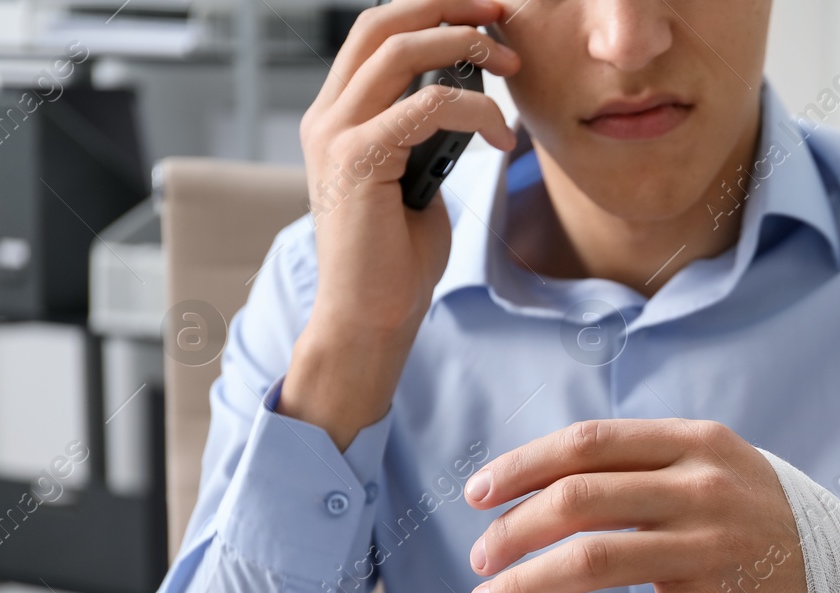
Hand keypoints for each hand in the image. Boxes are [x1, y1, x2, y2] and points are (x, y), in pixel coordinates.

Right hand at [281, 0, 520, 448]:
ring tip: (512, 68)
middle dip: (448, 7)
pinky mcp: (356, 159)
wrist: (370, 316)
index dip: (432, 11)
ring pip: (401, 52)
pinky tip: (502, 137)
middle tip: (502, 14)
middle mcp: (328, 115)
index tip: (487, 15)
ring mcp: (336, 134)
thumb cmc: (395, 259)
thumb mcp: (417, 179)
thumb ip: (427, 135)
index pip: (378, 34)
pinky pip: (424, 107)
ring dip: (465, 48)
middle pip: (383, 24)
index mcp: (339, 115)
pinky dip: (474, 111)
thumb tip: (465, 102)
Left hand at [464, 419, 811, 592]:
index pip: (587, 445)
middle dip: (509, 533)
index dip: (521, 467)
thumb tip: (549, 482)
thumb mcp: (721, 465)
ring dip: (522, 587)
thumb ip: (649, 465)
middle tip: (479, 563)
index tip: (478, 495)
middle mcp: (701, 490)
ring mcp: (709, 552)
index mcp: (695, 444)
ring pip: (588, 564)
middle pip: (575, 501)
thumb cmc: (767, 519)